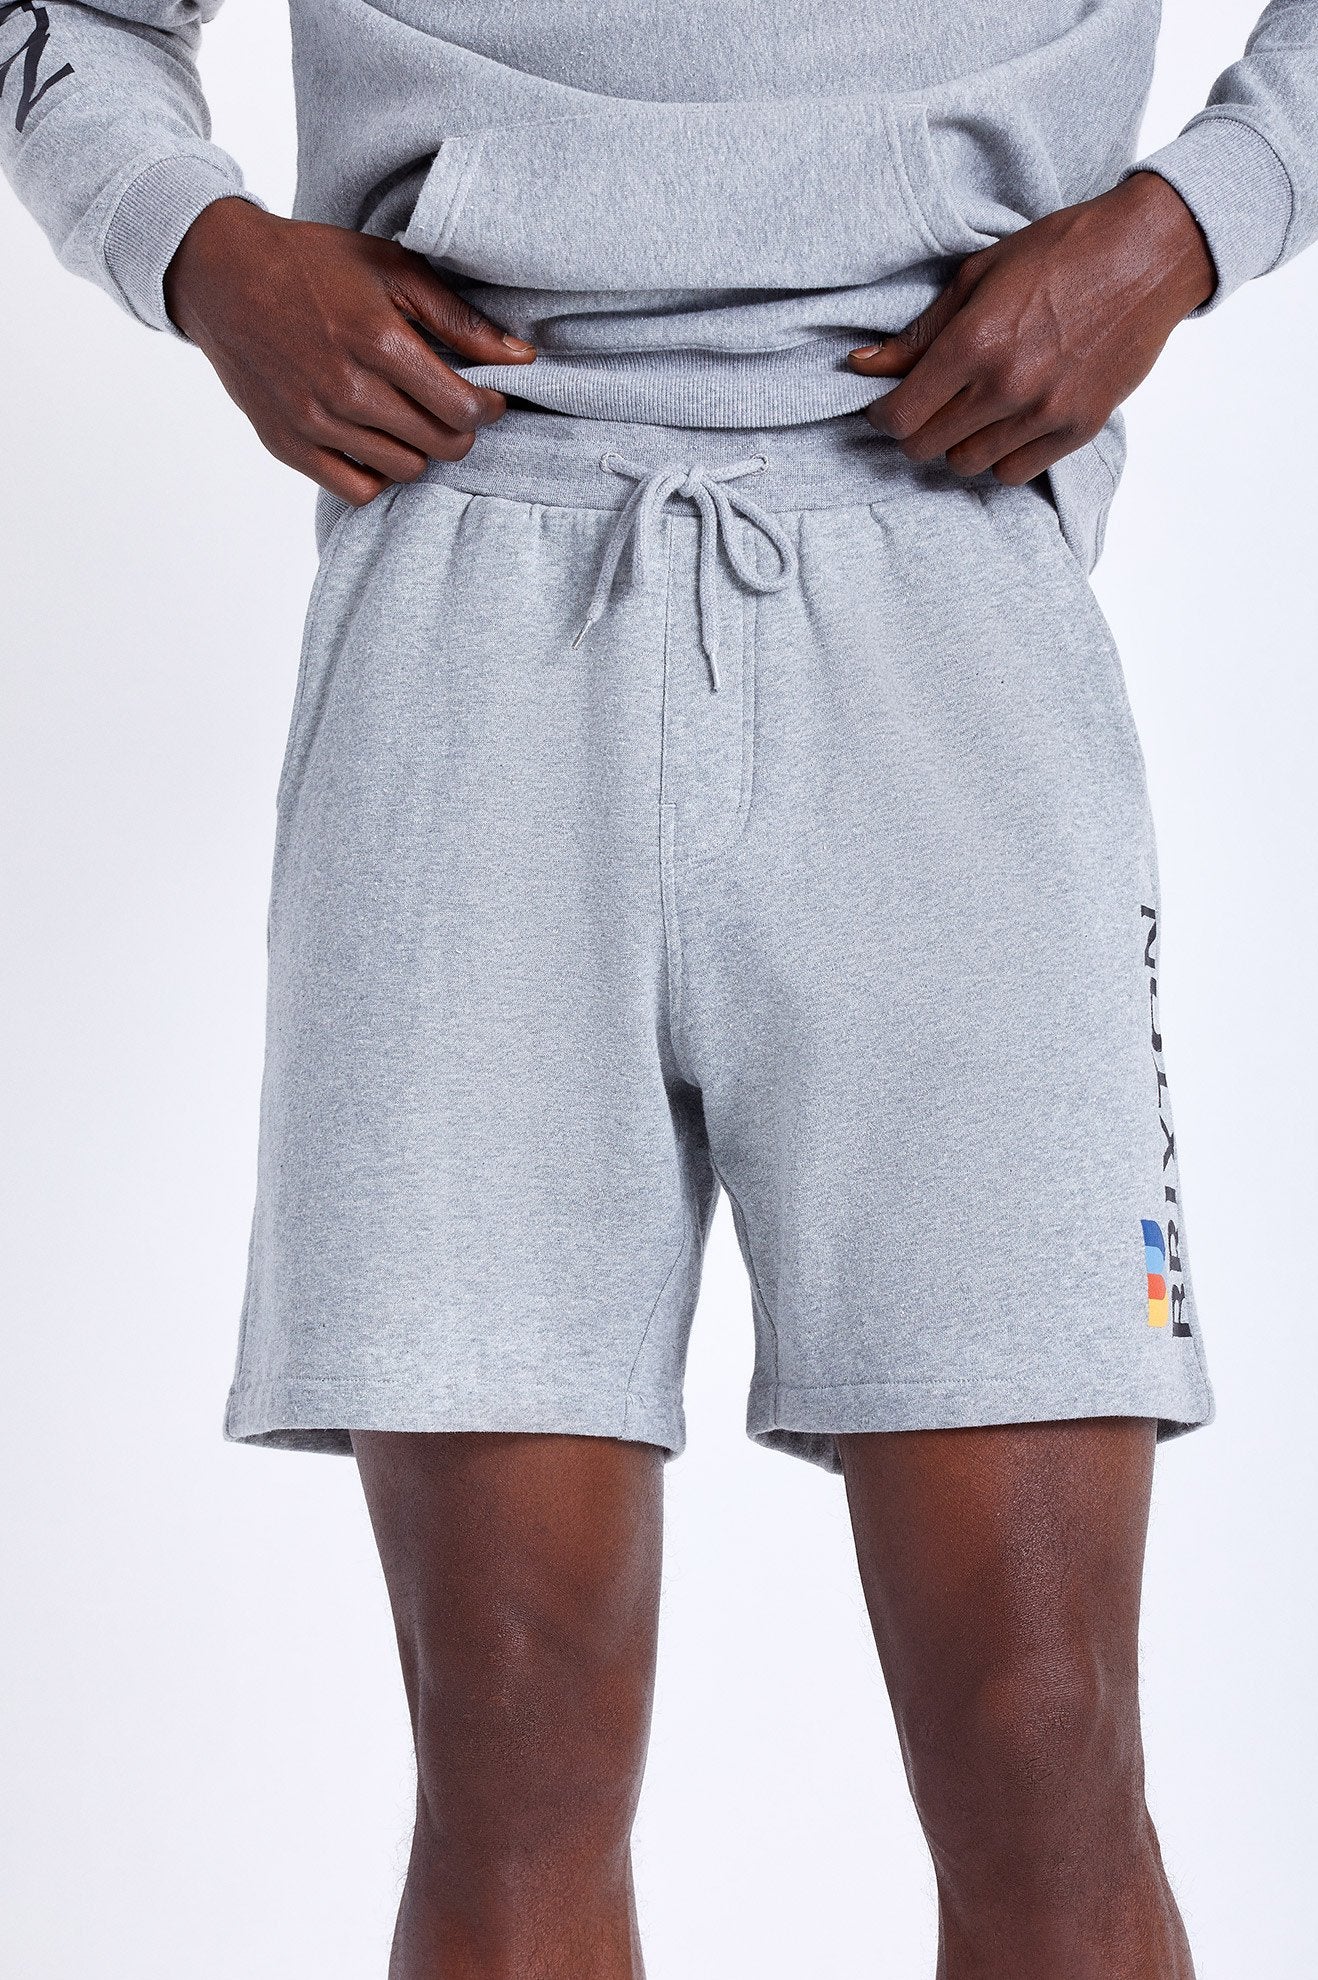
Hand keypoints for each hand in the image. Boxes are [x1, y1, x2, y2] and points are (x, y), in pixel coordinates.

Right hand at [164, 198, 535, 503]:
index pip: (464, 409)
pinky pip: (356, 490)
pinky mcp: (288, 445)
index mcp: (379, 342)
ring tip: (410, 417)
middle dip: (459, 429)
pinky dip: (377, 474)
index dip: (488, 407)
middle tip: (450, 406)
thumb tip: (522, 358)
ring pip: (405, 469)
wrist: (222, 276)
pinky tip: (377, 442)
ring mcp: (315, 422)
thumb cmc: (313, 265)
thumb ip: (460, 317)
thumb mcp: (391, 268)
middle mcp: (347, 389)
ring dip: (420, 449)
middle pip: (441, 444)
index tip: (487, 395)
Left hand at [848, 172, 1214, 483]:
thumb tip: (864, 365)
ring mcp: (1044, 413)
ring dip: (957, 445)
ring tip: (969, 413)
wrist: (1150, 255)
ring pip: (968, 464)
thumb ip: (920, 331)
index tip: (886, 405)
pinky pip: (1015, 472)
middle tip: (925, 408)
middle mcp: (1006, 386)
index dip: (882, 415)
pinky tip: (1004, 426)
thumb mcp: (979, 274)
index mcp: (975, 342)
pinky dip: (1000, 457)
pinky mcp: (1078, 428)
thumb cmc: (1062, 251)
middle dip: (915, 430)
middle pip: (926, 446)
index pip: (900, 415)